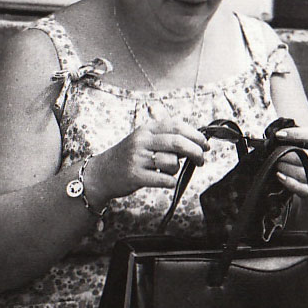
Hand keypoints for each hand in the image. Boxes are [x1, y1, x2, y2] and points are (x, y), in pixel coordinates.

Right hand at [94, 112, 209, 200]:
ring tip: (169, 171)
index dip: (195, 135)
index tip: (205, 144)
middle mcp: (142, 141)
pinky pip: (163, 179)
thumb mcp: (144, 139)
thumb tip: (196, 141)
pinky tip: (167, 181)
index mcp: (147, 129)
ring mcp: (137, 158)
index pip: (177, 126)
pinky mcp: (135, 176)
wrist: (102, 173)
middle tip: (201, 160)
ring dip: (177, 169)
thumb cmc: (129, 156)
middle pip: (178, 142)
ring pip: (171, 162)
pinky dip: (170, 181)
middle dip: (195, 151)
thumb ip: (166, 138)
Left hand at [272, 126, 307, 199]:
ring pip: (301, 172)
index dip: (295, 134)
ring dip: (285, 167)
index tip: (278, 134)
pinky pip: (300, 187)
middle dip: (285, 154)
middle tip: (273, 152)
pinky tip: (279, 176)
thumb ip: (296, 137)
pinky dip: (288, 182)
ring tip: (275, 163)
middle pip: (305, 156)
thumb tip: (277, 135)